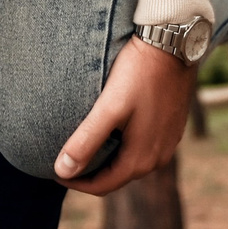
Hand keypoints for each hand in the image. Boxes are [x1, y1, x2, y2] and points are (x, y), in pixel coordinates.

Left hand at [52, 35, 194, 195]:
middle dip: (90, 171)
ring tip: (83, 144)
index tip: (53, 171)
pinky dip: (122, 145)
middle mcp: (158, 157)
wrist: (173, 43)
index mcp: (142, 159)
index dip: (75, 182)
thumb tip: (61, 171)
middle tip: (65, 159)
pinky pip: (142, 146)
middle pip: (117, 176)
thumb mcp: (109, 107)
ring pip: (130, 161)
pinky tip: (110, 129)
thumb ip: (86, 140)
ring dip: (106, 158)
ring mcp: (168, 142)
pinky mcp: (171, 126)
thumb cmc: (139, 72)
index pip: (102, 186)